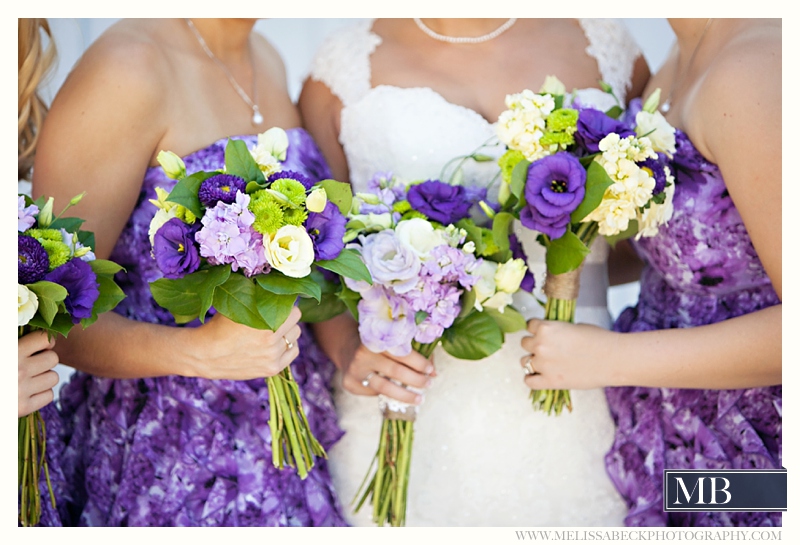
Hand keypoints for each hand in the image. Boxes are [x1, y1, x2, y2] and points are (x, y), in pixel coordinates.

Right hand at [18, 331, 59, 416]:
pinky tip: (28, 392)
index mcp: (10, 353)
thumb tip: (29, 325)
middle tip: (33, 363)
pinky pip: (49, 396)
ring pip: (53, 377)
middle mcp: (18, 371)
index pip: (45, 339)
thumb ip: (14, 342)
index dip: (44, 341)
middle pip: (53, 358)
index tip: (38, 346)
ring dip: (44, 377)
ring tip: (29, 378)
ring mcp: (22, 390)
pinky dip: (41, 394)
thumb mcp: (4, 351)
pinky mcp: (23, 408)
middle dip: (45, 360)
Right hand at [188, 307, 302, 379]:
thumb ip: (258, 298)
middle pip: (296, 323)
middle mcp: (272, 341)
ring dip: (287, 333)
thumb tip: (275, 286)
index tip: (278, 306)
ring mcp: (273, 357)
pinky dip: (287, 347)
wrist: (204, 355)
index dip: (286, 306)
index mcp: (265, 323)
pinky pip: (293, 352)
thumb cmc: (219, 326)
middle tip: (275, 318)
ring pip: (295, 337)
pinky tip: (275, 344)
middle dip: (287, 319)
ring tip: (273, 332)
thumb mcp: (237, 307)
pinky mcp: (272, 369)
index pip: (294, 310)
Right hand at [340, 342, 433, 404]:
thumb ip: (413, 352)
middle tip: (428, 384)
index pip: (401, 352)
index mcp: (376, 338)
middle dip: (416, 380)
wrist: (346, 346)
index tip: (430, 370)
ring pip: (384, 387)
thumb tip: (434, 372)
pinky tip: (397, 394)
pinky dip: (387, 394)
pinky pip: (373, 393)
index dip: (418, 363)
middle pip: (395, 371)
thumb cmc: (377, 343)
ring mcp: (355, 370)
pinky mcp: (349, 383)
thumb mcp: (391, 341)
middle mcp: (363, 354)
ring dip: (405, 395)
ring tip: (419, 398)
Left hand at [520, 318, 617, 390]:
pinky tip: (542, 377)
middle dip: (534, 345)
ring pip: (524, 362)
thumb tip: (550, 336)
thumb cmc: (599, 339)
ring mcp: (543, 364)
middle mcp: (540, 345)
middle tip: (548, 349)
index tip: (544, 333)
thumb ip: (557, 331)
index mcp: (546, 328)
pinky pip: (529, 381)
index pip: (529, 325)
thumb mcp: (574, 326)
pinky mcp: (550, 381)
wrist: (613, 359)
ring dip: (533, 361)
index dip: (537, 329)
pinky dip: (533, 379)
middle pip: (524, 343)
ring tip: (547, 363)